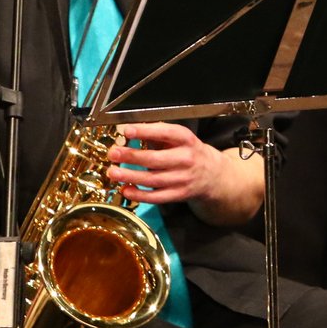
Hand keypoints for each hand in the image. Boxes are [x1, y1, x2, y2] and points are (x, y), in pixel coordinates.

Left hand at [106, 122, 225, 204]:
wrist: (213, 175)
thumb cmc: (190, 152)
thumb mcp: (179, 138)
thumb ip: (157, 134)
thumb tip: (130, 130)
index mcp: (186, 140)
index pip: (165, 133)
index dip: (145, 131)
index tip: (126, 130)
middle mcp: (186, 159)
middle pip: (155, 159)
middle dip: (131, 157)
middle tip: (113, 154)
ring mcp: (183, 179)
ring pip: (153, 180)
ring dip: (130, 177)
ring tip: (113, 172)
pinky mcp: (179, 194)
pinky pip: (157, 197)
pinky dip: (139, 195)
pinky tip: (125, 190)